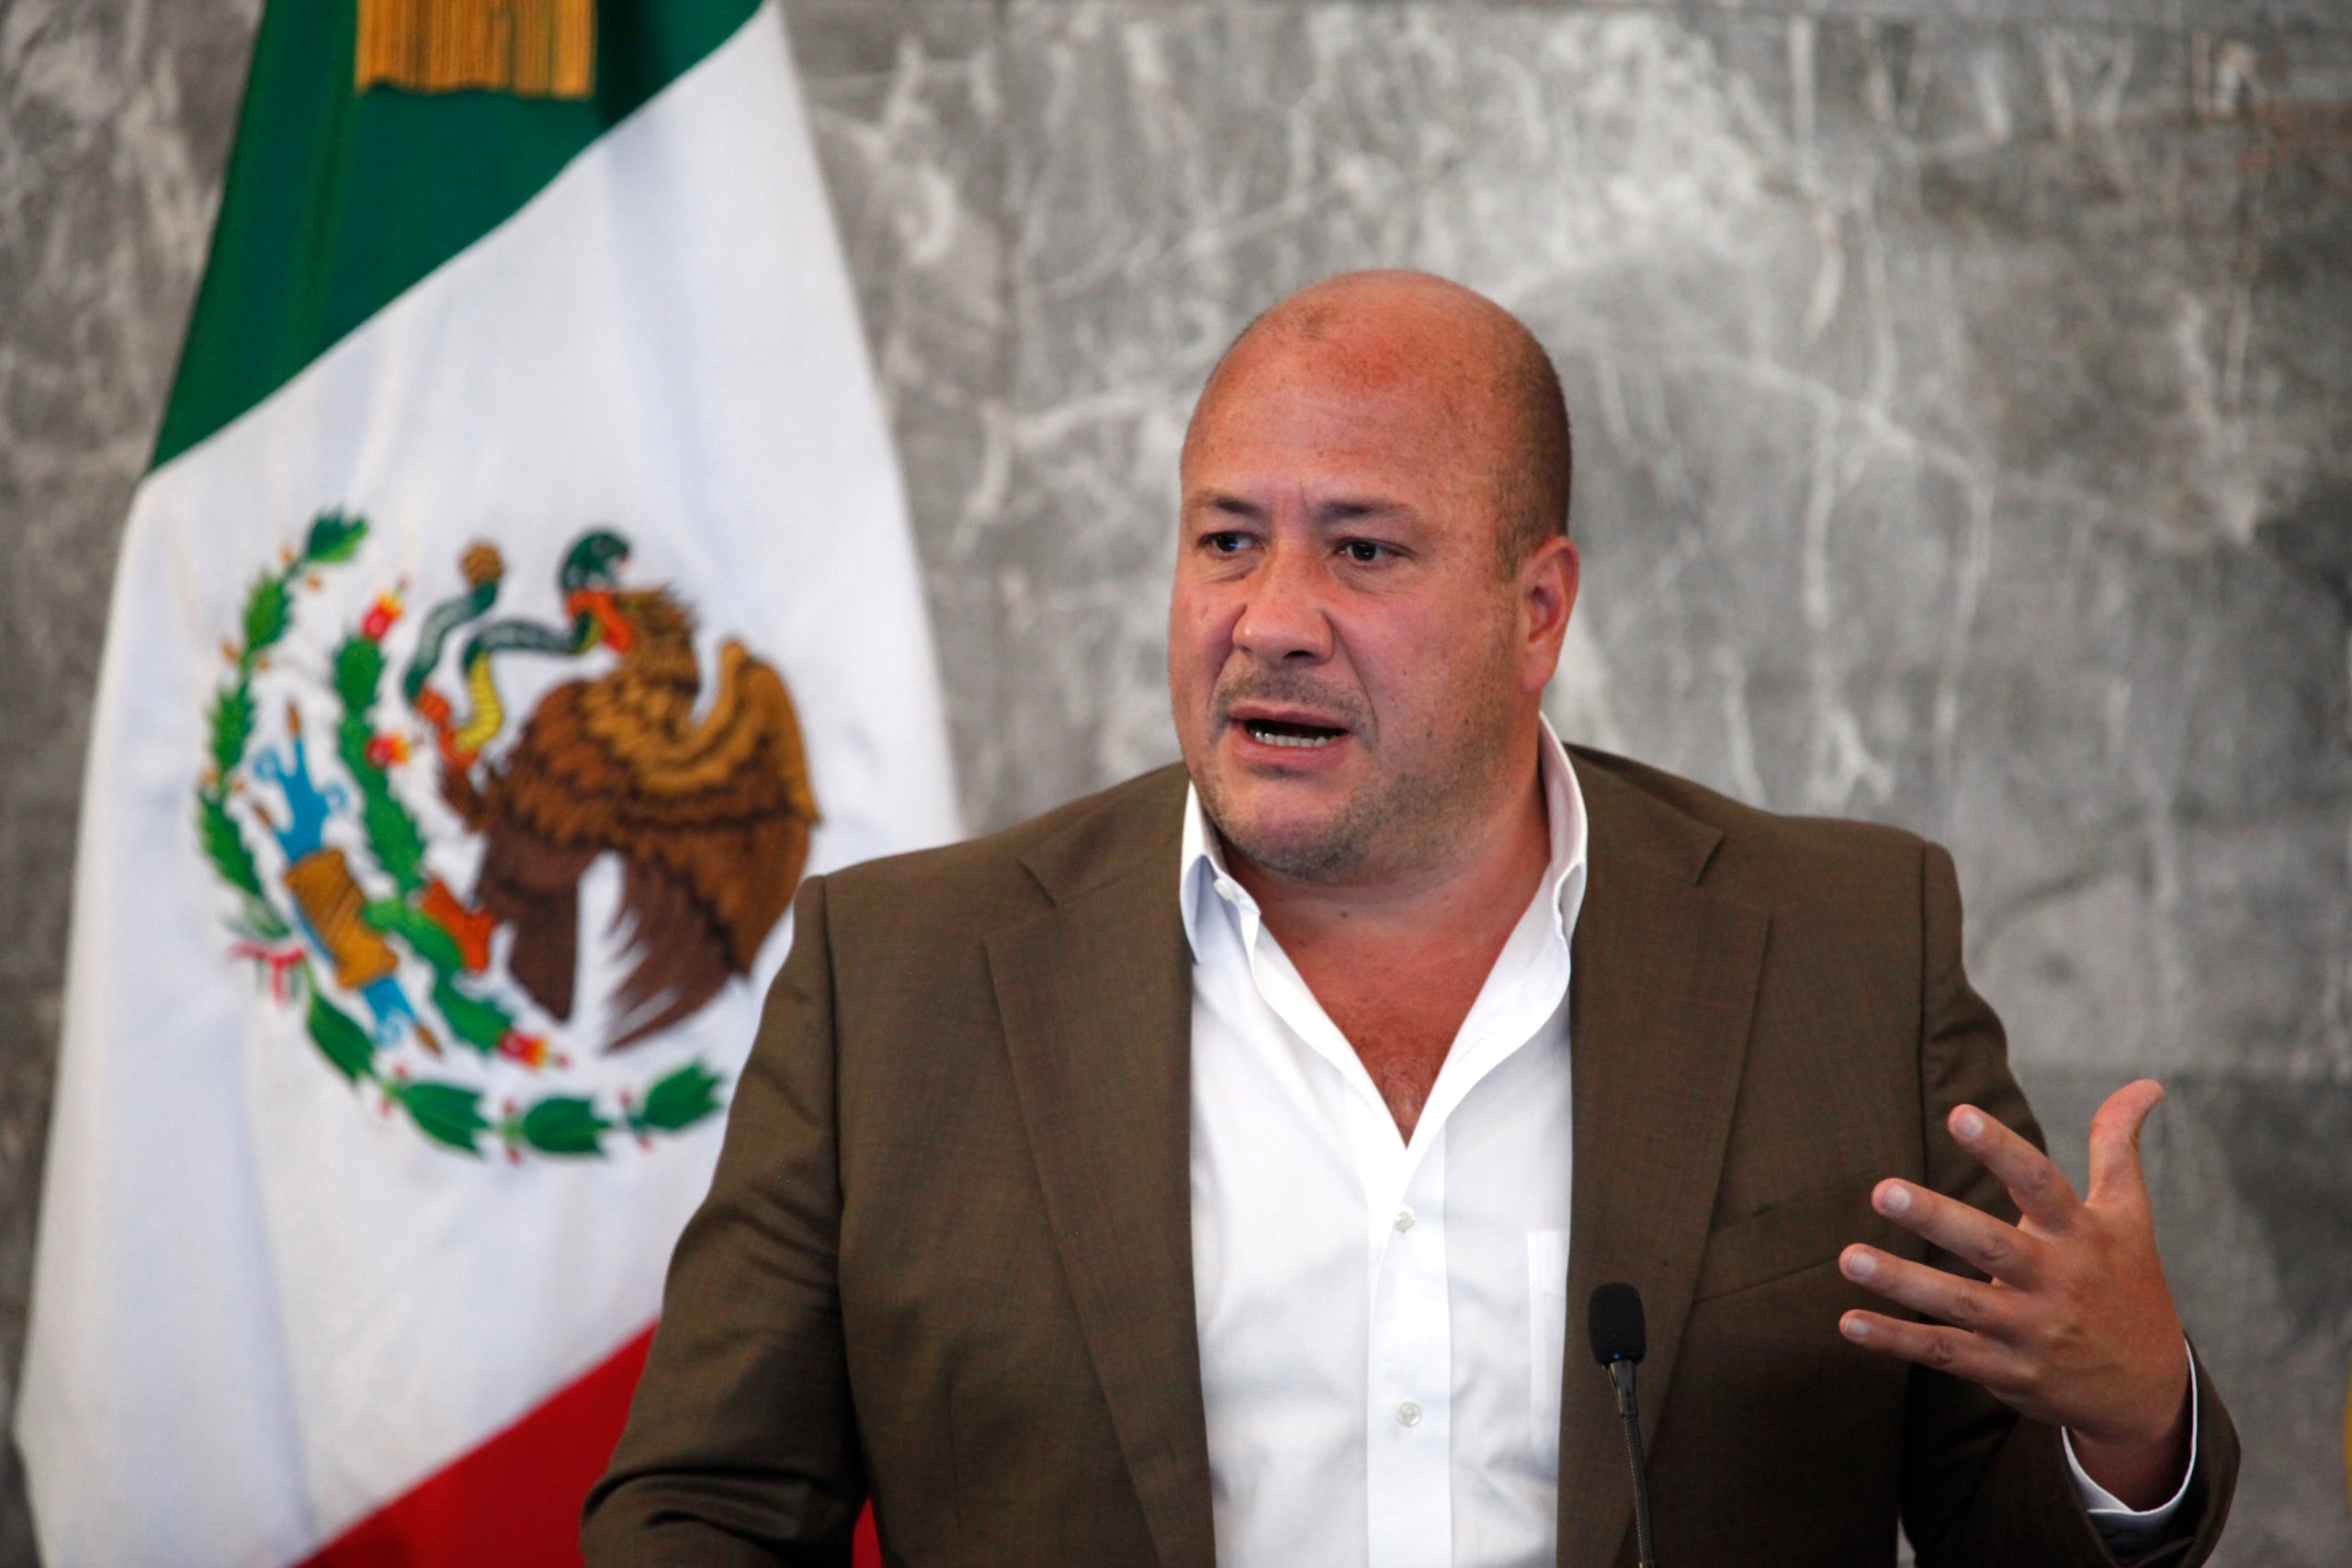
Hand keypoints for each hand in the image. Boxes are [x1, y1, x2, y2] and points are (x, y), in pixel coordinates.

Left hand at [1836, 1080, 2192, 1508]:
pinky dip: (1896, 1340)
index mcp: (2081, 1235)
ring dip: (1902, 1282)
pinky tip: (1848, 1323)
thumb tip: (2148, 1082)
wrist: (2147, 1390)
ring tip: (1847, 1258)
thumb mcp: (2129, 1215)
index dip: (2002, 1150)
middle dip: (1938, 1219)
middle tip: (1883, 1190)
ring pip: (1959, 1304)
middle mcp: (2056, 1282)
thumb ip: (2117, 1146)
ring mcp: (2030, 1330)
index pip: (2041, 1184)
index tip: (1959, 1114)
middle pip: (1992, 1246)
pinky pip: (1945, 1353)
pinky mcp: (2006, 1371)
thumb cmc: (2126, 1282)